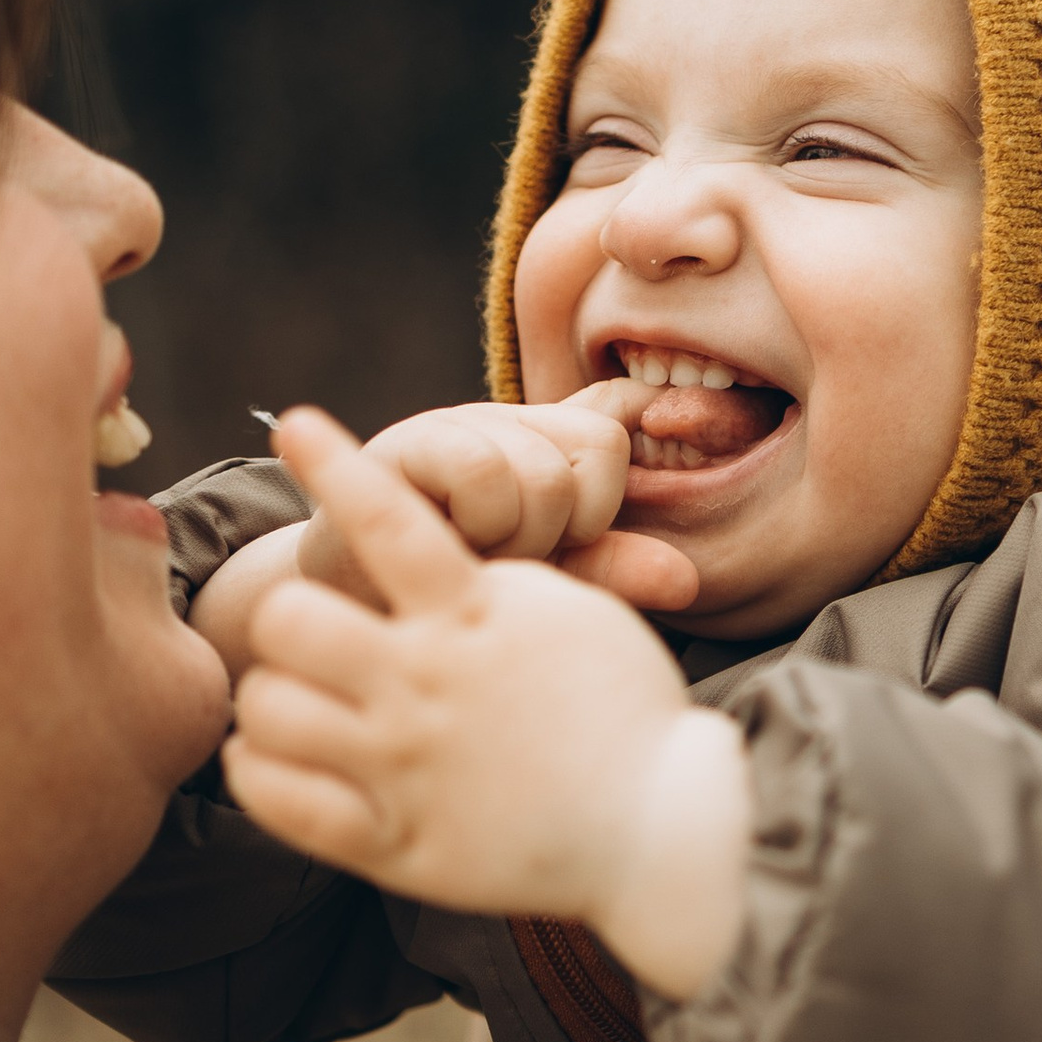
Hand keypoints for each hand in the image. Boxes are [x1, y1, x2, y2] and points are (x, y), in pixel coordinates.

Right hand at [193, 386, 696, 682]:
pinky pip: (479, 467)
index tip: (575, 542)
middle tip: (517, 559)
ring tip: (481, 557)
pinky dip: (478, 519)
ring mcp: (454, 426)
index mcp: (549, 444)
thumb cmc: (461, 600)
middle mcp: (506, 423)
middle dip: (566, 526)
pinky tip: (450, 544)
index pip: (616, 432)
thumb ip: (615, 569)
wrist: (351, 619)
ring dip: (518, 530)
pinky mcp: (402, 446)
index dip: (609, 497)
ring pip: (538, 464)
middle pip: (590, 450)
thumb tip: (690, 580)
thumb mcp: (547, 586)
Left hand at [222, 407, 749, 995]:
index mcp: (476, 616)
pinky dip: (255, 773)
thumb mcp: (577, 619)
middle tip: (311, 639)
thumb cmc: (626, 714)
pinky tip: (267, 760)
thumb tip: (480, 519)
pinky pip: (278, 800)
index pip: (392, 519)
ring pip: (271, 709)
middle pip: (294, 620)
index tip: (296, 425)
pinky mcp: (395, 843)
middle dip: (290, 619)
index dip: (336, 464)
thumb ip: (512, 573)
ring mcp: (406, 766)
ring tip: (295, 702)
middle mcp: (430, 684)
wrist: (661, 836)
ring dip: (271, 699)